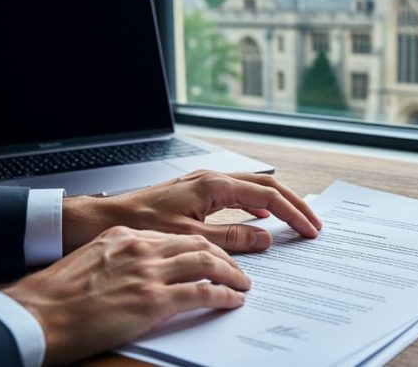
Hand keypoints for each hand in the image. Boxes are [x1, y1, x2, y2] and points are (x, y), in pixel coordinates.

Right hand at [3, 226, 248, 365]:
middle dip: (224, 256)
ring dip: (232, 274)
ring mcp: (149, 273)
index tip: (214, 252)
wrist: (36, 315)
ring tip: (243, 284)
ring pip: (207, 263)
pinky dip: (223, 296)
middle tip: (238, 268)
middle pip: (199, 244)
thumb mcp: (92, 260)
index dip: (202, 245)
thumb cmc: (55, 294)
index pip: (176, 236)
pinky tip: (233, 301)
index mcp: (127, 236)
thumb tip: (140, 266)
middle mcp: (142, 247)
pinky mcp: (153, 301)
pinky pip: (202, 293)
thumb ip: (122, 256)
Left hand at [61, 170, 321, 253]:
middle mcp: (212, 178)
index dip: (292, 213)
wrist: (103, 219)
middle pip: (267, 185)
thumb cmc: (140, 224)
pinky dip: (257, 205)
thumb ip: (231, 239)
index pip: (267, 196)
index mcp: (214, 185)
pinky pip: (238, 194)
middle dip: (294, 204)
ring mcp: (205, 183)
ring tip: (296, 221)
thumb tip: (265, 238)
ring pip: (254, 187)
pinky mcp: (197, 192)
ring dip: (278, 203)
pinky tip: (261, 220)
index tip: (309, 230)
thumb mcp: (190, 239)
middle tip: (313, 224)